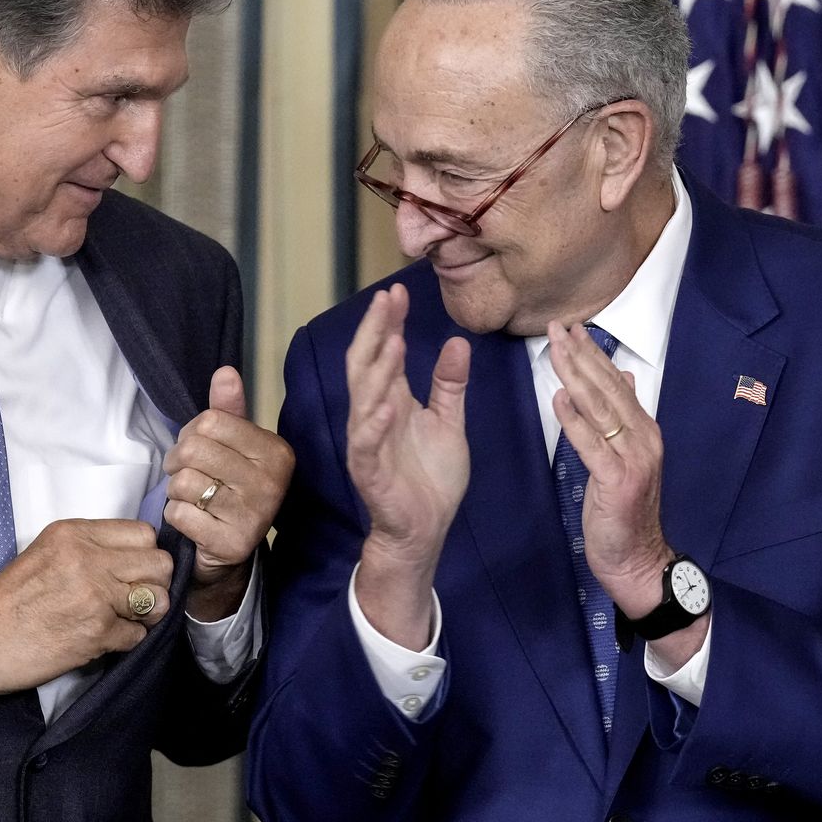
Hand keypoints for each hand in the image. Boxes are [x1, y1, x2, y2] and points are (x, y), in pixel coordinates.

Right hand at [0, 518, 172, 696]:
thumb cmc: (10, 599)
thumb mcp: (46, 551)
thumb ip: (89, 547)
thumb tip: (134, 557)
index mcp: (75, 534)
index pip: (143, 534)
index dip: (144, 554)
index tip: (133, 569)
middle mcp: (88, 559)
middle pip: (159, 563)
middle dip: (154, 583)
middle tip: (135, 597)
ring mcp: (95, 597)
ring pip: (158, 599)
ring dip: (148, 613)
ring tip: (125, 618)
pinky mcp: (97, 633)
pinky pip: (138, 635)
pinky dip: (127, 641)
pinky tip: (104, 639)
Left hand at [163, 366, 294, 620]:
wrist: (231, 550)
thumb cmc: (230, 488)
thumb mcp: (233, 445)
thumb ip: (227, 409)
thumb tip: (225, 372)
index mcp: (276, 452)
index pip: (210, 421)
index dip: (191, 433)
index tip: (196, 449)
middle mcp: (271, 482)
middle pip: (193, 450)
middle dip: (176, 461)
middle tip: (184, 473)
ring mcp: (254, 515)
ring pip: (183, 482)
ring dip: (175, 491)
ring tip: (190, 498)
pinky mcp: (231, 543)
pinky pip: (179, 513)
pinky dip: (175, 515)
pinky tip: (192, 520)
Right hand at [345, 284, 470, 649]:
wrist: (424, 530)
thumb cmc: (431, 478)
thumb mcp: (449, 423)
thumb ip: (449, 385)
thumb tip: (457, 342)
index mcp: (392, 401)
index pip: (385, 353)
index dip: (389, 323)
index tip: (398, 292)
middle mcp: (375, 415)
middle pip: (367, 365)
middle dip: (376, 332)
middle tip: (387, 300)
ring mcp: (369, 443)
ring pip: (364, 399)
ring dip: (377, 370)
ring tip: (392, 340)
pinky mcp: (370, 471)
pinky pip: (368, 445)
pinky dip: (375, 424)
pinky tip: (387, 405)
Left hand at [545, 322, 670, 603]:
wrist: (638, 559)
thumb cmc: (625, 510)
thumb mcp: (627, 458)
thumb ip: (624, 418)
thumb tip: (625, 377)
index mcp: (644, 431)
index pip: (616, 383)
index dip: (593, 355)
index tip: (572, 329)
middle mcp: (643, 439)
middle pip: (608, 389)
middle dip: (581, 355)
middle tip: (559, 326)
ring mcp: (633, 459)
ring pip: (600, 409)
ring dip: (576, 376)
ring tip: (557, 349)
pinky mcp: (618, 481)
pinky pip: (592, 444)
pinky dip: (575, 420)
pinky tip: (559, 398)